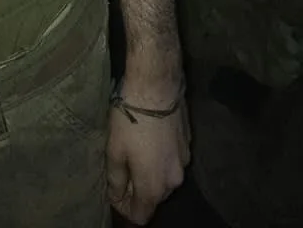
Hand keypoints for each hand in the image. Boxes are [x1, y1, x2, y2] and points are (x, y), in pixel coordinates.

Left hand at [107, 94, 189, 222]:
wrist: (156, 88)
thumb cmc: (131, 121)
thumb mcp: (114, 151)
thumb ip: (116, 180)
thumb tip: (116, 196)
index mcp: (154, 187)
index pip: (141, 215)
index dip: (125, 209)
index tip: (114, 193)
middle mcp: (173, 181)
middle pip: (154, 197)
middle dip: (138, 189)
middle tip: (122, 169)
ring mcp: (184, 162)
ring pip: (164, 178)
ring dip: (150, 172)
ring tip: (135, 151)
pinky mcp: (188, 145)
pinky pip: (172, 160)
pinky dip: (161, 157)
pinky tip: (149, 138)